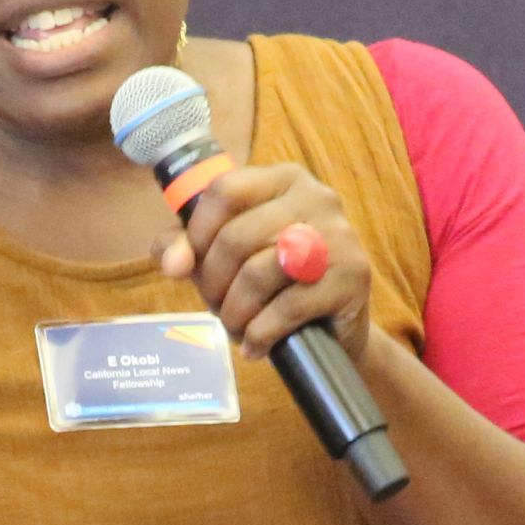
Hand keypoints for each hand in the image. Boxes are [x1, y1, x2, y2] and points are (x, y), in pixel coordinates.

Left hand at [160, 160, 371, 359]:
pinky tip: (255, 345)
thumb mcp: (227, 258)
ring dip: (235, 312)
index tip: (192, 264)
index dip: (197, 232)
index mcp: (284, 179)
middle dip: (214, 283)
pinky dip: (260, 334)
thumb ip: (189, 247)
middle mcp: (317, 197)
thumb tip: (172, 262)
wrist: (334, 330)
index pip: (224, 190)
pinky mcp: (352, 276)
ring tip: (235, 329)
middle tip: (215, 308)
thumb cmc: (273, 285)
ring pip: (259, 272)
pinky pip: (287, 307)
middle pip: (237, 237)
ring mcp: (339, 235)